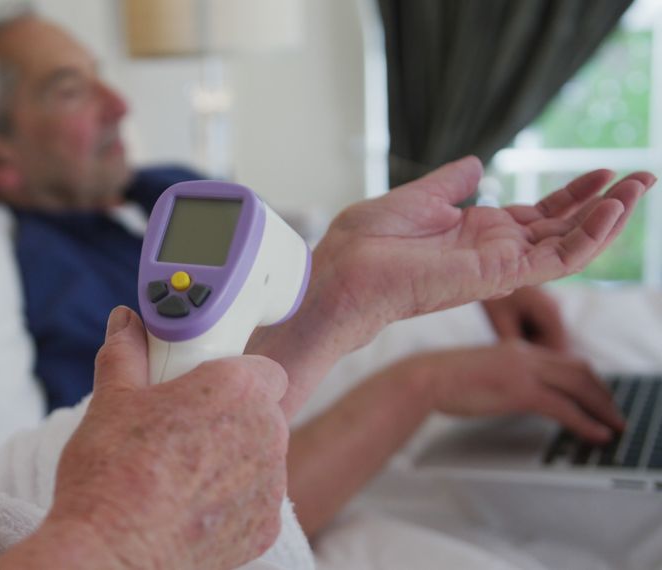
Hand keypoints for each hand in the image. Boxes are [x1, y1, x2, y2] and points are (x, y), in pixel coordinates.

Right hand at [42, 307, 289, 568]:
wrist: (110, 553)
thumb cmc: (110, 474)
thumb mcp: (111, 400)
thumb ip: (126, 353)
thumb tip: (126, 323)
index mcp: (236, 390)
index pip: (262, 368)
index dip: (234, 374)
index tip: (202, 385)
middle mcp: (266, 434)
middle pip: (262, 412)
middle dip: (230, 415)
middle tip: (182, 428)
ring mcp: (270, 486)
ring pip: (261, 457)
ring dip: (232, 457)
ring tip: (178, 472)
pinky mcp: (265, 528)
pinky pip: (255, 500)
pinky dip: (231, 500)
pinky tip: (188, 505)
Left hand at [251, 157, 651, 416]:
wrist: (340, 274)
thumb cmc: (363, 244)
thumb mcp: (414, 200)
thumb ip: (450, 184)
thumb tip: (476, 162)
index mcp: (474, 233)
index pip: (537, 216)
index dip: (571, 195)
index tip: (601, 171)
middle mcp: (492, 252)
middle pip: (562, 228)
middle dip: (604, 204)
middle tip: (642, 177)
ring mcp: (497, 266)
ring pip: (568, 245)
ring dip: (606, 218)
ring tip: (638, 187)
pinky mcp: (496, 276)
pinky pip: (554, 260)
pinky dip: (586, 237)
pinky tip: (611, 211)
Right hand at [403, 341, 624, 442]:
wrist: (424, 378)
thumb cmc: (440, 379)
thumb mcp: (478, 372)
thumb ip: (500, 377)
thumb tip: (507, 394)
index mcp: (515, 349)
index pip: (564, 360)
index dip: (587, 379)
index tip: (596, 396)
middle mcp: (525, 354)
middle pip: (580, 370)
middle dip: (603, 393)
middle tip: (614, 413)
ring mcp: (524, 371)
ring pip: (580, 386)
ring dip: (603, 407)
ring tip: (614, 426)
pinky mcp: (520, 390)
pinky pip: (565, 407)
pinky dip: (586, 422)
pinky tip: (596, 434)